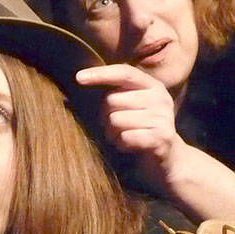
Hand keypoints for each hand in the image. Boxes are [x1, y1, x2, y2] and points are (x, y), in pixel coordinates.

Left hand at [76, 63, 181, 182]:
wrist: (168, 161)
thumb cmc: (140, 132)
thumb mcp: (129, 110)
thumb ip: (109, 98)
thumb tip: (66, 98)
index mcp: (152, 86)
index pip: (124, 73)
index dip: (100, 74)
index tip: (78, 78)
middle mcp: (160, 98)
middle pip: (112, 100)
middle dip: (104, 117)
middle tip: (114, 128)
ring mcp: (163, 117)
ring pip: (115, 120)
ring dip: (112, 133)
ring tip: (122, 138)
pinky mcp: (161, 138)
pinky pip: (125, 137)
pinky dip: (121, 144)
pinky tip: (130, 147)